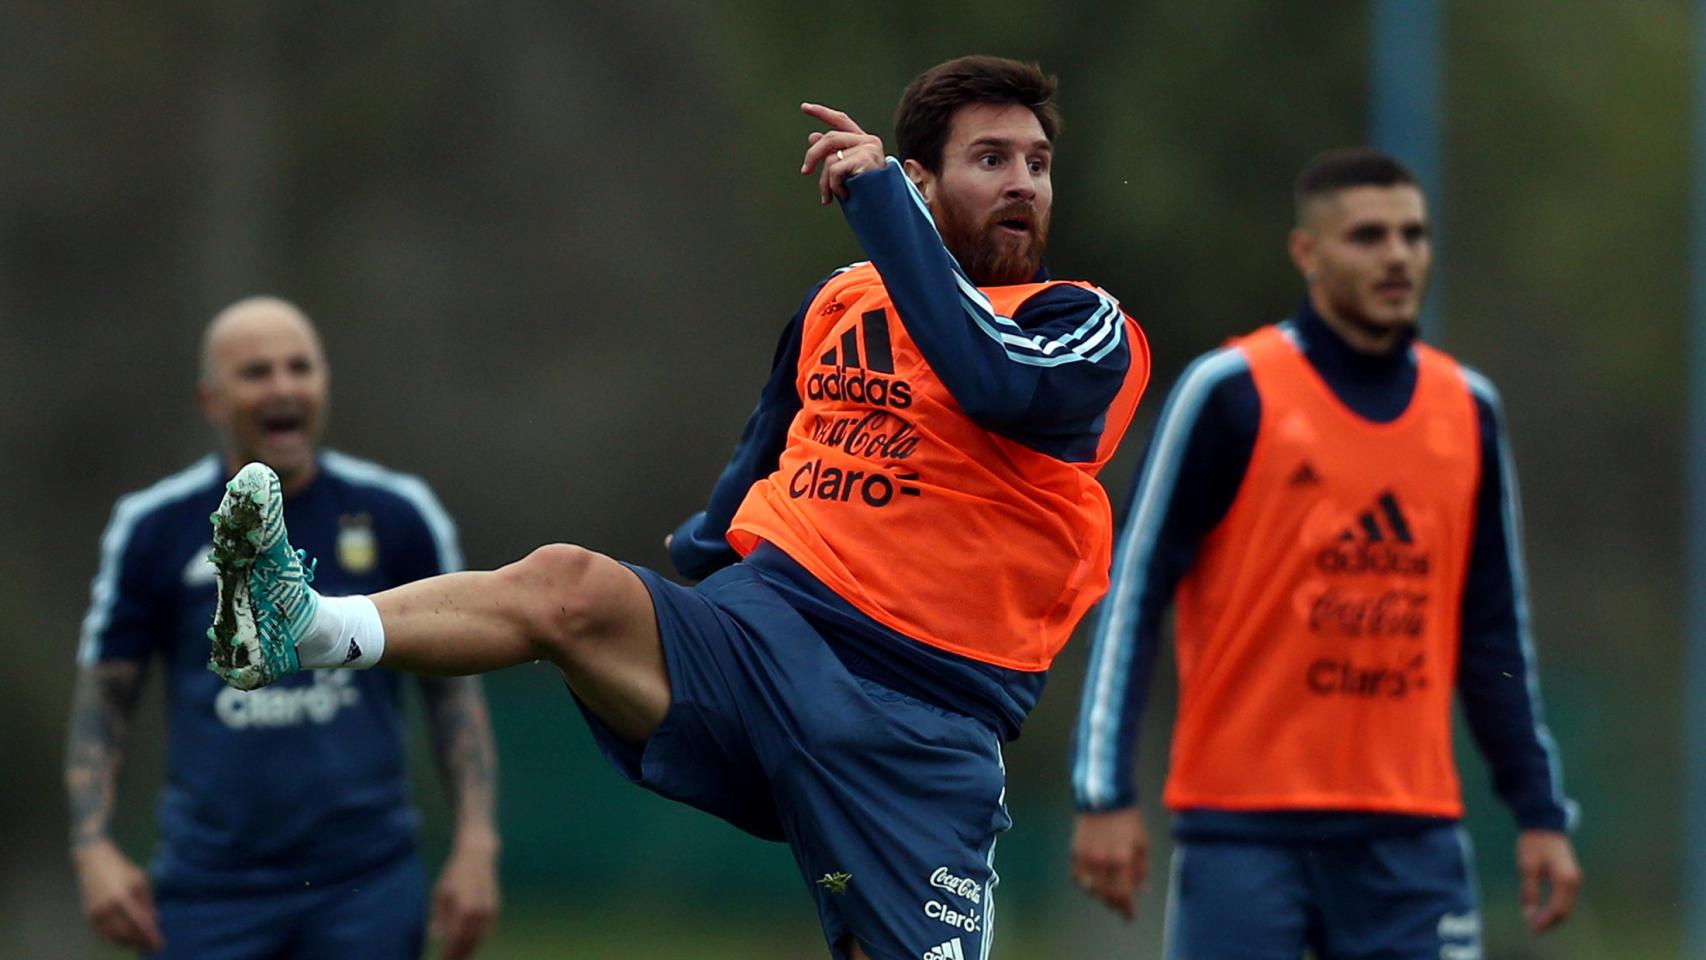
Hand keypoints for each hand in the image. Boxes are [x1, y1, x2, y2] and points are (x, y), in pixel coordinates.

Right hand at [73, 839, 163, 951]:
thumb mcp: (140, 881)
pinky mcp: (89, 916)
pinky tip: (126, 939)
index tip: (159, 945)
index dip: (150, 936)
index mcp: (123, 898)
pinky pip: (103, 934)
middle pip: (126, 934)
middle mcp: (108, 909)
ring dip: (128, 943)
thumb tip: (155, 921)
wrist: (94, 862)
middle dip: (140, 942)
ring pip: (114, 937)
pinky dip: (115, 939)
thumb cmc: (122, 869)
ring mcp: (96, 913)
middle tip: (152, 946)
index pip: (139, 923)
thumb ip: (147, 902)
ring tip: (141, 944)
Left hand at [430, 843, 499, 959]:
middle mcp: (479, 912)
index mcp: (464, 909)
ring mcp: (489, 911)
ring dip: (468, 950)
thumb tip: (436, 936)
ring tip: (457, 957)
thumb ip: (439, 917)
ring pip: (479, 939)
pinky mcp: (494, 908)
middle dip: (458, 955)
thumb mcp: (440, 893)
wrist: (478, 856)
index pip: (455, 940)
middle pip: (468, 943)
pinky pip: (485, 931)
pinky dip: (476, 940)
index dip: (448, 954)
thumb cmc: (454, 874)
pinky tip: (467, 945)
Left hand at [799, 103, 884, 204]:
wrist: (883, 210)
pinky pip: (835, 170)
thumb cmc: (865, 194)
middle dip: (813, 155)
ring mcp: (868, 149)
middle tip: (805, 171)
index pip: (840, 120)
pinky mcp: (865, 159)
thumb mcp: (843, 171)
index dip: (822, 113)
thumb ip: (831, 154)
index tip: (804, 107)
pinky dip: (833, 186)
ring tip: (828, 196)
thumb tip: (812, 136)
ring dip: (824, 181)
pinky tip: (844, 196)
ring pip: (830, 157)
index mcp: (864, 141)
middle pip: (830, 138)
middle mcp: (868, 141)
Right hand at [1069, 806, 1150, 920]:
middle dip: (1114, 905)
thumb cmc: (1128, 820)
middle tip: (1120, 907)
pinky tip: (1091, 884)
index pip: (1123, 894)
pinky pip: (1077, 877)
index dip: (1126, 909)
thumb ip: (1142, 869)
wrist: (1104, 798)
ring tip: (1107, 895)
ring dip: (1100, 896)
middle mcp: (1102, 862)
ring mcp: (1086, 857)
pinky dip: (1084, 884)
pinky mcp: (1075, 851)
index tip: (1130, 917)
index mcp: (1122, 859)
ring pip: (1090, 889)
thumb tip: (1141, 890)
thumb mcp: (1142, 843)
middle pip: (1106, 895)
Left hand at [1516, 829, 1580, 933]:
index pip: (1557, 910)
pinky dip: (1554, 908)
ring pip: (1565, 907)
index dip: (1544, 922)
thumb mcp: (1527, 868)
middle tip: (1531, 928)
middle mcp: (1574, 882)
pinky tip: (1541, 910)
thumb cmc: (1534, 843)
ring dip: (1551, 916)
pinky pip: (1564, 899)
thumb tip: (1529, 914)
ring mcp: (1574, 880)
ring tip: (1534, 922)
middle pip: (1564, 912)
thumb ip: (1529, 892)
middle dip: (1548, 922)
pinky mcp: (1570, 878)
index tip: (1530, 928)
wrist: (1544, 824)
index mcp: (1565, 880)